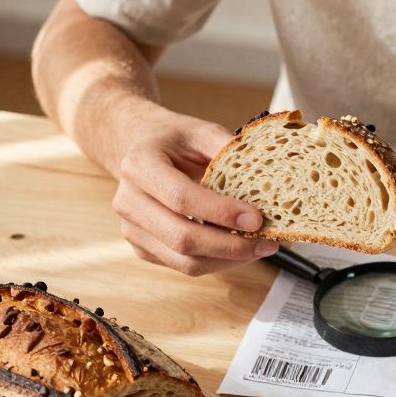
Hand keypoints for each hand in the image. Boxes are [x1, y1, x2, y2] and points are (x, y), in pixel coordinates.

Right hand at [110, 107, 277, 275]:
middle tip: (267, 242)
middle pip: (182, 238)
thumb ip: (228, 150)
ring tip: (259, 248)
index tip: (256, 219)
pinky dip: (216, 262)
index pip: (181, 198)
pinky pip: (183, 266)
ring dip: (227, 260)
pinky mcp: (141, 248)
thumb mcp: (200, 131)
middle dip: (230, 246)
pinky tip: (238, 249)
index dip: (221, 212)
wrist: (137, 147)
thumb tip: (266, 179)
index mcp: (140, 165)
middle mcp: (128, 200)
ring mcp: (131, 229)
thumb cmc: (172, 140)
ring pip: (184, 261)